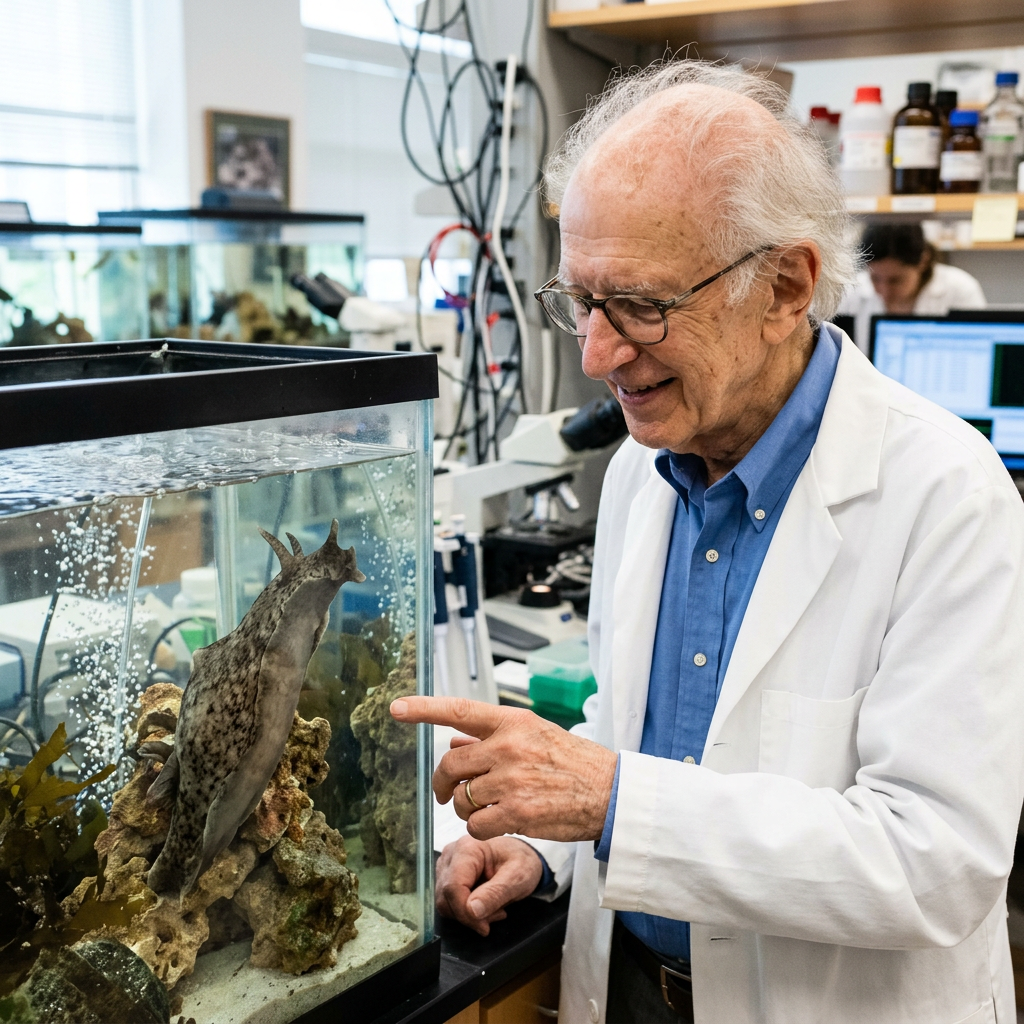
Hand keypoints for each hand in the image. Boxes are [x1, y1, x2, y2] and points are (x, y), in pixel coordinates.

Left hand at [390, 697, 616, 841]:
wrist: (610, 792)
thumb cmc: (573, 762)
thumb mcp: (535, 735)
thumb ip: (493, 736)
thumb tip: (454, 737)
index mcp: (512, 721)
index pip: (458, 710)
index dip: (423, 709)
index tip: (396, 708)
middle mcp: (509, 747)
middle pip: (450, 763)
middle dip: (442, 782)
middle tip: (447, 792)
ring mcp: (512, 780)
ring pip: (461, 798)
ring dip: (466, 808)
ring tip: (490, 807)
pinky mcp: (517, 812)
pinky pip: (475, 825)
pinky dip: (480, 829)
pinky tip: (499, 823)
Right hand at [436, 835, 543, 935]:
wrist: (522, 855)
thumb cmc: (522, 860)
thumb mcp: (518, 877)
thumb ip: (495, 893)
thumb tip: (472, 910)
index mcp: (468, 848)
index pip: (453, 888)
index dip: (465, 912)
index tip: (485, 925)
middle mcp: (452, 853)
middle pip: (446, 897)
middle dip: (470, 915)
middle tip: (497, 914)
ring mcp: (447, 865)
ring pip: (445, 902)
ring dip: (468, 915)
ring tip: (494, 908)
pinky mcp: (447, 876)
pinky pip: (448, 902)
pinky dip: (466, 911)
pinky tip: (485, 905)